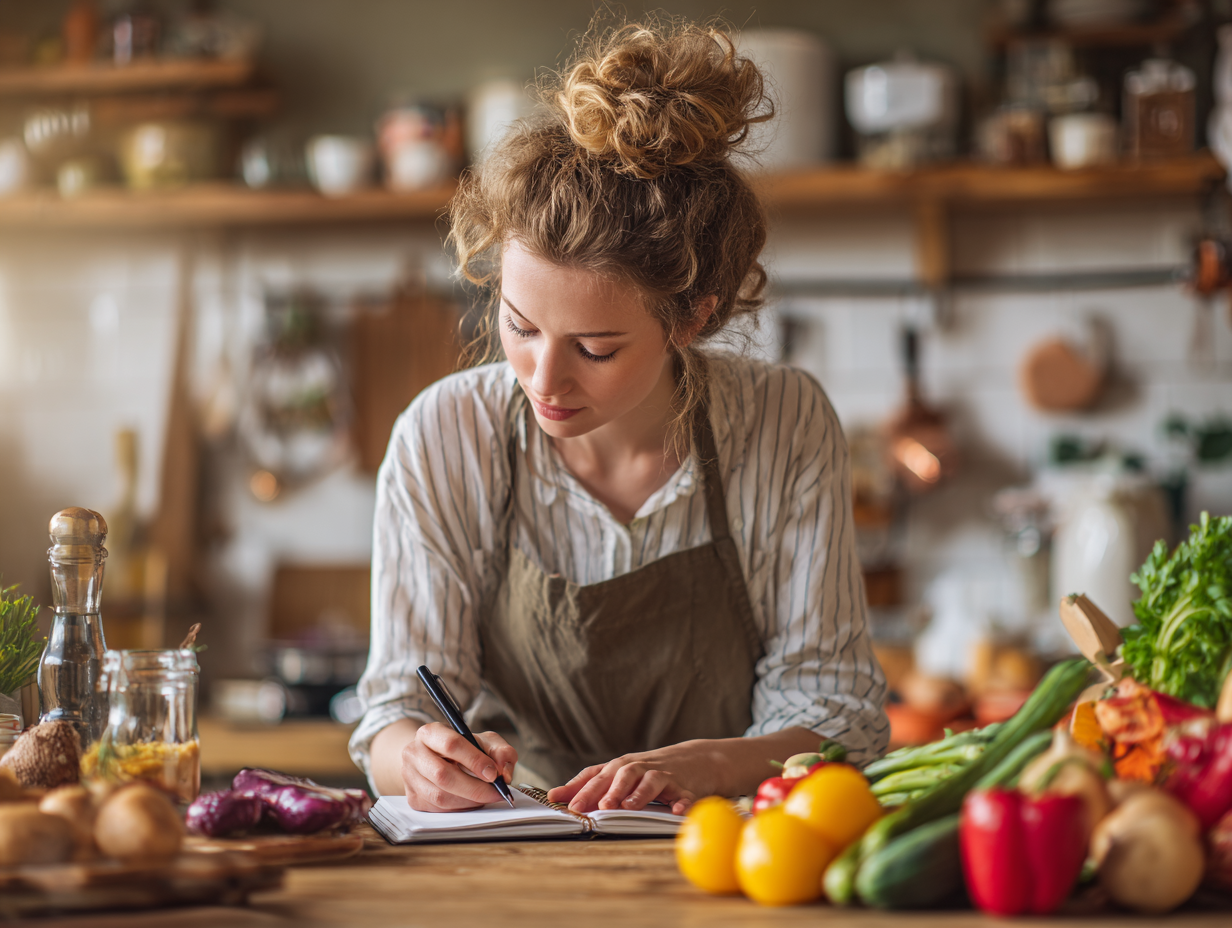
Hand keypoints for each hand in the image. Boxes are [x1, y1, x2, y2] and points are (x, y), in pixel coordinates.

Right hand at [401, 722, 517, 811]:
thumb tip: (503, 772)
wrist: (436, 758)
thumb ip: (501, 751)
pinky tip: (472, 801)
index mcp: (430, 733)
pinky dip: (460, 808)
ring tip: (486, 796)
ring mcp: (409, 777)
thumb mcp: (485, 741)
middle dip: (474, 787)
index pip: (451, 744)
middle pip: (443, 775)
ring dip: (469, 801)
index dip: (474, 760)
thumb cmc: (463, 749)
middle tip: (496, 792)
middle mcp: (414, 753)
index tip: (493, 773)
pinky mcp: (413, 798)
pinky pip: (438, 809)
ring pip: (440, 796)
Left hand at [545, 740, 723, 815]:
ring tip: (629, 807)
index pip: (598, 775)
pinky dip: (682, 802)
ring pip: (651, 780)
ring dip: (639, 793)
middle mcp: (640, 768)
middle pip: (623, 774)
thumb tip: (553, 794)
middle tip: (601, 806)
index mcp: (621, 767)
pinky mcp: (685, 787)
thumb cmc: (648, 771)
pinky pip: (684, 795)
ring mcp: (664, 776)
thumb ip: (587, 784)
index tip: (566, 804)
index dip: (582, 789)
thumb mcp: (618, 775)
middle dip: (610, 790)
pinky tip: (678, 811)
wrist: (695, 759)